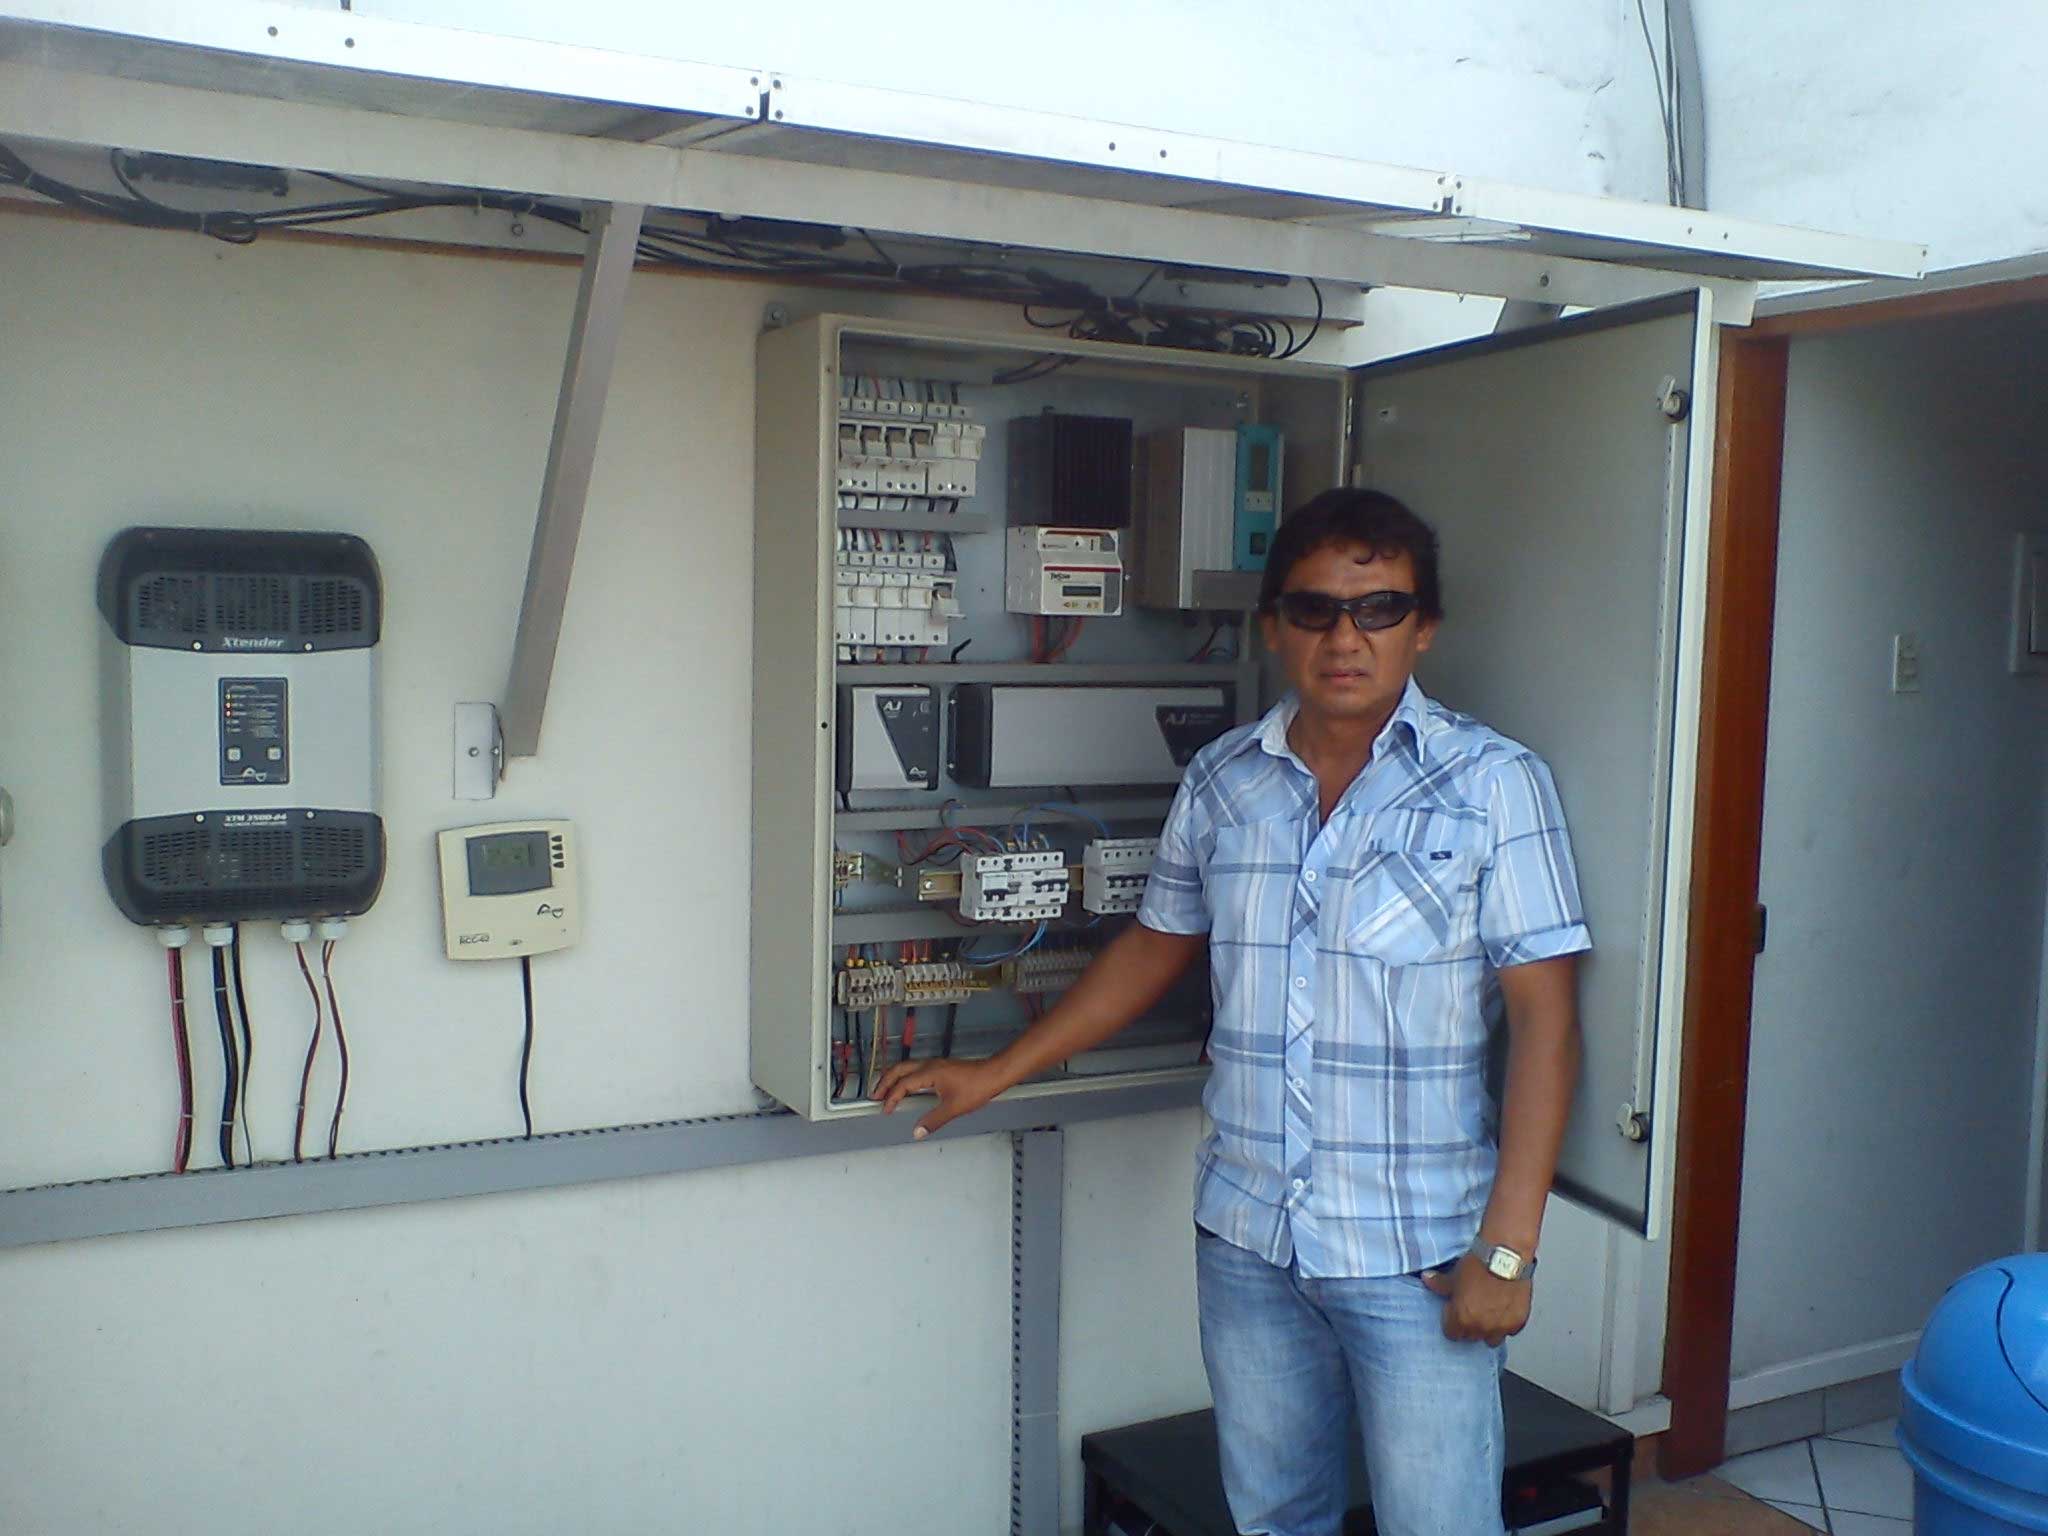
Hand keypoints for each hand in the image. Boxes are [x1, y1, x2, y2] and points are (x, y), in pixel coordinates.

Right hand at [875, 1057, 1004, 1138]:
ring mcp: (935, 1065)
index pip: (902, 1085)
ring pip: (906, 1068)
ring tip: (886, 1092)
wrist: (993, 1074)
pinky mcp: (941, 1067)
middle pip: (898, 1070)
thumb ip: (933, 1121)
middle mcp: (929, 1065)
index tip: (885, 1110)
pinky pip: (916, 1070)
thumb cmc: (977, 1087)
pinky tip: (908, 1089)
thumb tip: (918, 1132)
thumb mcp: (953, 1108)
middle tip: (875, 1097)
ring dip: (894, 1079)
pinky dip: (906, 1078)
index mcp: (929, 1073)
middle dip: (884, 1083)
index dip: (891, 1098)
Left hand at [1421, 1253, 1531, 1346]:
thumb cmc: (1478, 1265)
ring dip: (1489, 1330)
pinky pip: (1510, 1331)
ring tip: (1489, 1314)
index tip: (1455, 1314)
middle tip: (1473, 1312)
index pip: (1452, 1334)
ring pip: (1492, 1339)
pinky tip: (1504, 1311)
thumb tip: (1426, 1279)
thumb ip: (1439, 1283)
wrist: (1505, 1257)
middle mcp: (1480, 1327)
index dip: (1453, 1323)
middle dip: (1470, 1327)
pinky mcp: (1517, 1322)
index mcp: (1461, 1319)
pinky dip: (1507, 1324)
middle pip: (1471, 1337)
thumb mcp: (1454, 1275)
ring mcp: (1500, 1327)